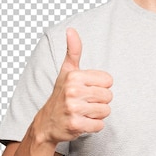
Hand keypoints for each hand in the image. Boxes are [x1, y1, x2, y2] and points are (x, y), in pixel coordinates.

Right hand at [35, 28, 112, 144]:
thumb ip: (73, 51)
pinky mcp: (75, 125)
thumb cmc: (61, 94)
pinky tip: (82, 122)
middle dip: (100, 101)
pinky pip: (100, 125)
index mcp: (74, 76)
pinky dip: (94, 126)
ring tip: (83, 112)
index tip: (87, 90)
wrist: (46, 122)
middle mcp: (72, 91)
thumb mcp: (67, 71)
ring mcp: (73, 109)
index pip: (109, 81)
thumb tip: (71, 30)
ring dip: (97, 114)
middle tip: (85, 103)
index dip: (101, 87)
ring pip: (106, 111)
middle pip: (109, 96)